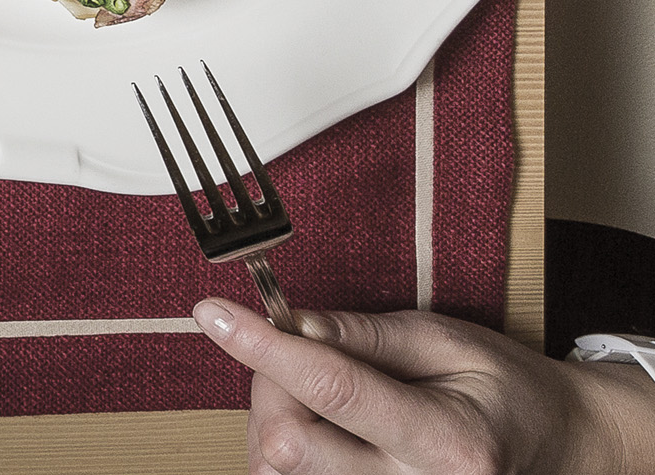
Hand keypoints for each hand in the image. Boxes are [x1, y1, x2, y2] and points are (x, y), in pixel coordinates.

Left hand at [194, 298, 654, 473]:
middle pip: (290, 445)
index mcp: (447, 439)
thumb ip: (364, 335)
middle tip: (284, 349)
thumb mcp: (445, 340)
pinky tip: (320, 423)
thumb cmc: (505, 388)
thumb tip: (291, 323)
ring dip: (275, 420)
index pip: (332, 390)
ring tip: (313, 388)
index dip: (262, 347)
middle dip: (266, 387)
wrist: (559, 448)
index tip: (212, 311)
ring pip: (285, 471)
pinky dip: (292, 449)